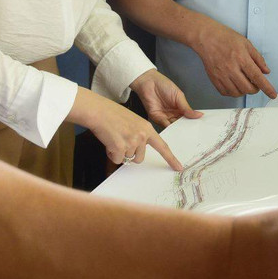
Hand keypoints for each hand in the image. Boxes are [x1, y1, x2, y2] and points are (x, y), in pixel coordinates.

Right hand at [68, 90, 183, 171]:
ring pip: (127, 159)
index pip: (162, 146)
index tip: (178, 167)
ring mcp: (132, 141)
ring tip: (113, 138)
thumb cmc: (112, 115)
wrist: (99, 111)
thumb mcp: (133, 122)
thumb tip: (136, 152)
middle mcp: (142, 136)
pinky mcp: (120, 147)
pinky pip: (117, 159)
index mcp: (147, 128)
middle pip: (139, 158)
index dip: (171, 158)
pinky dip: (111, 153)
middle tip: (120, 141)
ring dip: (119, 152)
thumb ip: (139, 135)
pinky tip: (108, 141)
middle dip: (130, 154)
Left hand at [131, 69, 203, 128]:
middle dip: (186, 128)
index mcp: (180, 108)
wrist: (149, 81)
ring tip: (185, 133)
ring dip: (178, 130)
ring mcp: (165, 116)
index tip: (199, 127)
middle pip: (180, 124)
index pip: (187, 118)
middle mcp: (173, 113)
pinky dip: (169, 129)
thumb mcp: (179, 96)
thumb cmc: (163, 84)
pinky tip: (175, 130)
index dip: (192, 123)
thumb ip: (187, 108)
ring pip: (173, 126)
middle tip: (193, 133)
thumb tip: (198, 114)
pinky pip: (164, 125)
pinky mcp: (157, 118)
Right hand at [190, 18, 277, 99]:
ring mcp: (222, 75)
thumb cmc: (226, 38)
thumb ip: (258, 58)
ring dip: (244, 91)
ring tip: (244, 83)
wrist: (207, 38)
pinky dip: (233, 92)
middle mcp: (231, 68)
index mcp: (241, 58)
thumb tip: (266, 71)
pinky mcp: (214, 79)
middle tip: (255, 84)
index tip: (272, 94)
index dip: (267, 88)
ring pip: (237, 93)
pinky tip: (234, 85)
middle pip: (248, 88)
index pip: (257, 77)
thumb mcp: (246, 44)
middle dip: (255, 89)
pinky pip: (225, 93)